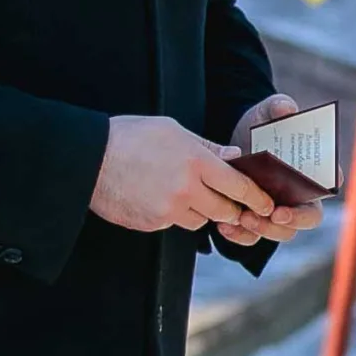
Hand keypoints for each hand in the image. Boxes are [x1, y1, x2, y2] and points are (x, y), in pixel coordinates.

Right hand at [89, 115, 269, 233]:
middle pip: (225, 210)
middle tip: (229, 202)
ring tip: (182, 191)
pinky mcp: (151, 223)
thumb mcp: (173, 131)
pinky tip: (157, 196)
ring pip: (200, 220)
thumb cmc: (130, 137)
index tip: (267, 205)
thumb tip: (234, 159)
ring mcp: (167, 210)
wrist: (88, 158)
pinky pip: (174, 224)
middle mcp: (185, 189)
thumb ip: (208, 148)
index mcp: (195, 162)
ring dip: (200, 211)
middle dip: (231, 208)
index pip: (238, 186)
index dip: (256, 198)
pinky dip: (173, 215)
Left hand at [219, 94, 326, 247]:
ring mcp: (281, 211)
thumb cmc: (259, 127)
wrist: (233, 142)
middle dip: (295, 218)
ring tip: (244, 218)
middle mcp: (302, 196)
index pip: (331, 180)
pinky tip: (225, 226)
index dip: (329, 183)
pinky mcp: (258, 221)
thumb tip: (287, 109)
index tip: (320, 184)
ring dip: (266, 229)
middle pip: (310, 216)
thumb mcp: (265, 112)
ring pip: (283, 232)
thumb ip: (277, 106)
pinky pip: (255, 237)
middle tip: (276, 213)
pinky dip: (241, 235)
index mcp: (313, 170)